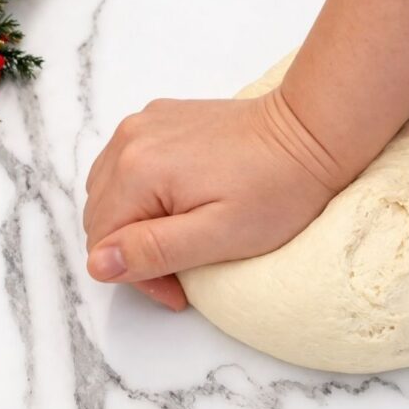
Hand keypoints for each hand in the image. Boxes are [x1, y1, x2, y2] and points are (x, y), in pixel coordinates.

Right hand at [83, 92, 343, 310]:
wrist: (310, 132)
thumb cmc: (276, 188)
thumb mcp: (217, 236)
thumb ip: (153, 251)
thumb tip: (98, 264)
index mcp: (136, 170)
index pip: (103, 241)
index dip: (136, 275)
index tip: (179, 289)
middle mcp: (129, 139)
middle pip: (102, 214)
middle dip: (135, 251)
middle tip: (183, 271)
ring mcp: (145, 124)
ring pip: (112, 190)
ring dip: (136, 222)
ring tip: (183, 238)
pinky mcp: (162, 119)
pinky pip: (132, 164)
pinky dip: (145, 192)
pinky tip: (184, 203)